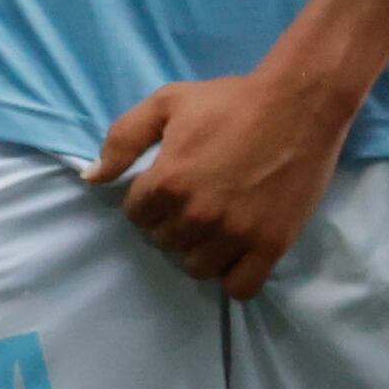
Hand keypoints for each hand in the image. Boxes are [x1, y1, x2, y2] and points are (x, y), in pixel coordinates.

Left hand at [86, 64, 353, 299]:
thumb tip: (90, 178)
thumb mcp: (165, 103)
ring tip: (211, 225)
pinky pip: (240, 287)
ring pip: (196, 267)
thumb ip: (122, 140)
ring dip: (197, 250)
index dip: (146, 200)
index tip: (164, 187)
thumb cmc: (229, 101)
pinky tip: (234, 252)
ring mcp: (236, 234)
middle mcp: (198, 214)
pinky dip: (232, 276)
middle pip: (164, 241)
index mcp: (168, 181)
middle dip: (169, 223)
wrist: (298, 105)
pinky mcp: (271, 245)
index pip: (135, 215)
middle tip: (191, 202)